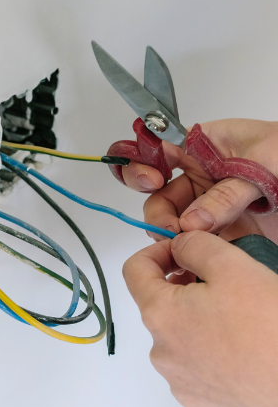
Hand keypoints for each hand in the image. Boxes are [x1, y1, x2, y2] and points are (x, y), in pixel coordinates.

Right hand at [118, 119, 277, 241]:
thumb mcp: (264, 164)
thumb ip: (226, 194)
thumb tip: (193, 222)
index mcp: (204, 146)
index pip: (157, 150)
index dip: (142, 163)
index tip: (151, 180)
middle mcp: (201, 176)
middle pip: (158, 194)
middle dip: (159, 213)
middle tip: (172, 230)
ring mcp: (209, 206)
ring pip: (171, 222)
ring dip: (173, 236)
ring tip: (191, 245)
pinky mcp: (222, 231)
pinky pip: (194, 243)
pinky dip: (187, 253)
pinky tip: (191, 260)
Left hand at [123, 230, 277, 406]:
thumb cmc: (272, 329)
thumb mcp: (233, 266)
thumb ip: (195, 246)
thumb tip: (178, 246)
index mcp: (160, 315)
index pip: (135, 271)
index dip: (157, 253)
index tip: (180, 252)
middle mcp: (162, 353)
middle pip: (161, 310)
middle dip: (185, 292)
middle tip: (225, 288)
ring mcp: (182, 385)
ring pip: (182, 343)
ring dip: (200, 327)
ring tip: (241, 324)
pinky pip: (201, 376)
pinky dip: (215, 361)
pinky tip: (244, 356)